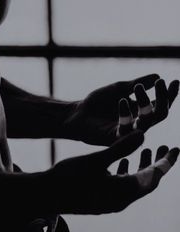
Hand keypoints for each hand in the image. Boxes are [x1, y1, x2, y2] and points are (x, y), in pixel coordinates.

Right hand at [47, 131, 178, 214]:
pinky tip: (122, 162)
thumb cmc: (70, 177)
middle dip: (156, 164)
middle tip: (163, 148)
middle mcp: (120, 200)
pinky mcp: (102, 199)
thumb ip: (120, 148)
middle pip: (146, 181)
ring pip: (134, 183)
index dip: (166, 163)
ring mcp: (110, 201)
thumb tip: (143, 134)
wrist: (48, 194)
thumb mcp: (96, 160)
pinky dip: (126, 172)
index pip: (153, 177)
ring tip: (145, 150)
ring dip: (141, 167)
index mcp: (122, 191)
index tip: (175, 149)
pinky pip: (121, 185)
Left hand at [64, 74, 178, 145]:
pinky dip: (125, 113)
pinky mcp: (116, 139)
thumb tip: (158, 76)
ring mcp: (128, 132)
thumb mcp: (118, 88)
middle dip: (163, 98)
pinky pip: (127, 128)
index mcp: (140, 112)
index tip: (174, 81)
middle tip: (161, 83)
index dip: (169, 95)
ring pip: (147, 122)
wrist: (78, 113)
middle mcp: (138, 123)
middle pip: (160, 114)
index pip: (160, 105)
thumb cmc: (98, 102)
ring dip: (145, 103)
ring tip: (137, 86)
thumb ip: (136, 84)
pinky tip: (121, 100)